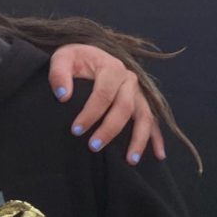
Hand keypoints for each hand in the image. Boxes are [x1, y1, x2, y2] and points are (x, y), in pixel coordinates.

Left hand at [49, 44, 164, 163]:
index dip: (90, 113)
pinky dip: (157, 138)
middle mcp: (129, 79)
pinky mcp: (141, 102)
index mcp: (111, 68)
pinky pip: (152, 121)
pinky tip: (158, 155)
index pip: (103, 94)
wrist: (89, 55)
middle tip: (93, 146)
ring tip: (130, 160)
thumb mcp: (62, 58)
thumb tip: (63, 96)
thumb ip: (59, 74)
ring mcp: (138, 92)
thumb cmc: (75, 59)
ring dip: (139, 139)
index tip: (76, 130)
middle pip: (124, 107)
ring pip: (144, 116)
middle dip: (109, 129)